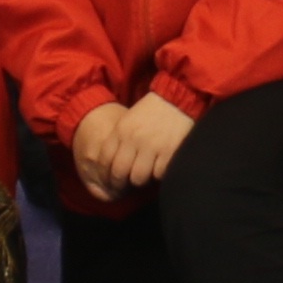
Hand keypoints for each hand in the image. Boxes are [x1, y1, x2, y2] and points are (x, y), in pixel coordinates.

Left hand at [69, 92, 194, 196]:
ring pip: (138, 178)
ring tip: (145, 173)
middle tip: (125, 184)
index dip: (105, 174)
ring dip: (141, 179)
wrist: (177, 98)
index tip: (109, 180)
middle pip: (119, 172)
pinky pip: (158, 175)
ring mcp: (152, 146)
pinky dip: (158, 174)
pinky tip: (160, 167)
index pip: (105, 159)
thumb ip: (119, 139)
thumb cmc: (152, 110)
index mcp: (121, 129)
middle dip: (120, 183)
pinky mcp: (170, 153)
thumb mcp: (128, 119)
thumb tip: (111, 165)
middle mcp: (134, 139)